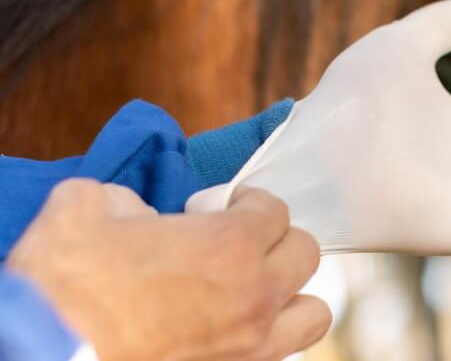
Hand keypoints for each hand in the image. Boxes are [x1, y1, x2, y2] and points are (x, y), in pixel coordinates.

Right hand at [8, 180, 327, 360]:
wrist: (43, 350)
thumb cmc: (64, 281)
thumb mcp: (90, 207)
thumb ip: (131, 200)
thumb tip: (139, 214)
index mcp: (232, 245)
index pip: (276, 210)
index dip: (246, 203)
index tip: (222, 208)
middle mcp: (255, 295)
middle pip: (304, 253)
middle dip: (273, 241)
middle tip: (237, 244)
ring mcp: (250, 346)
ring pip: (312, 313)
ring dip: (289, 295)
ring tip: (254, 289)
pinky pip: (280, 355)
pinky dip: (269, 338)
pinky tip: (234, 328)